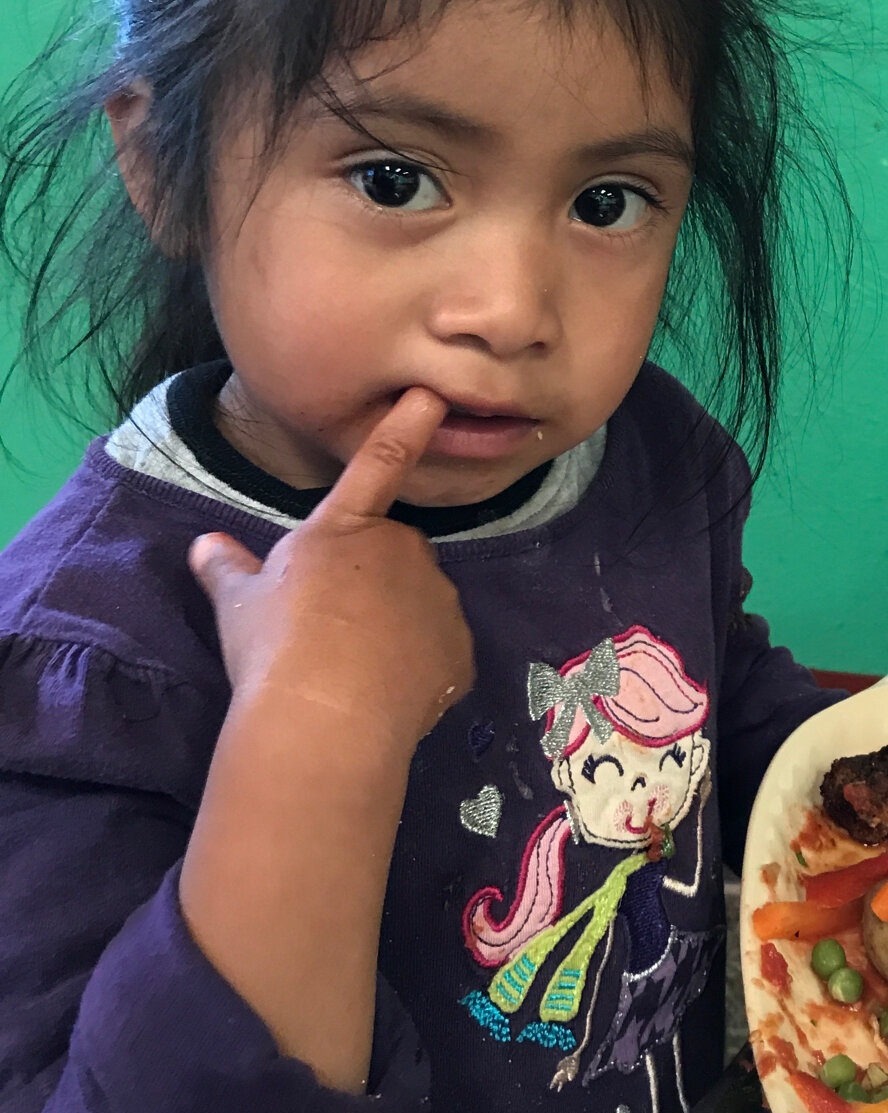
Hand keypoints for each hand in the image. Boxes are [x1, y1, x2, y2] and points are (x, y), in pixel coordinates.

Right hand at [188, 389, 475, 754]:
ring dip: (396, 623)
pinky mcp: (458, 651)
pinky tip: (384, 692)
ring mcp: (438, 599)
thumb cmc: (273, 647)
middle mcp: (401, 550)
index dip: (406, 426)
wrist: (325, 716)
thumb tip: (203, 545)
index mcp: (344, 529)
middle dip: (370, 581)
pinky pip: (439, 652)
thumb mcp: (237, 604)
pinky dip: (418, 666)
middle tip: (330, 626)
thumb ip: (227, 568)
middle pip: (391, 555)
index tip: (432, 396)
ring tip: (354, 667)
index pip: (378, 464)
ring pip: (419, 602)